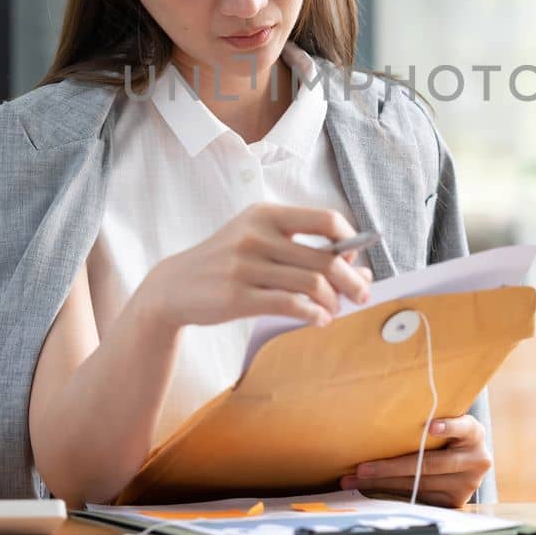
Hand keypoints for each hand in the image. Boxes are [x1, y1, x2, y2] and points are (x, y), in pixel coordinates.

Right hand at [138, 202, 373, 331]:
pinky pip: (290, 304)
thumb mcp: (257, 242)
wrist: (174, 287)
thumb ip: (303, 251)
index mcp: (265, 214)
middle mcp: (255, 234)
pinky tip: (317, 319)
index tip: (355, 260)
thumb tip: (360, 270)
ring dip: (333, 302)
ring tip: (334, 311)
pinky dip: (313, 314)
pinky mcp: (236, 296)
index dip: (349, 240)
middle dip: (351, 280)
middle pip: (325, 257)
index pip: (325, 219)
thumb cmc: (226, 264)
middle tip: (361, 295)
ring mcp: (244, 265)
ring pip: (311, 283)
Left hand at [339, 414, 490, 508]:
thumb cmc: (446, 432)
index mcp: (474, 433)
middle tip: (362, 468)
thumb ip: (431, 417)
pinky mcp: (456, 501)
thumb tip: (384, 413)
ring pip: (419, 485)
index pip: (463, 428)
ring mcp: (468, 484)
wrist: (468, 456)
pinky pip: (419, 498)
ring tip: (357, 480)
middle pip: (429, 464)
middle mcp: (476, 459)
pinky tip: (372, 490)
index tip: (430, 427)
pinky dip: (392, 493)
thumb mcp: (448, 419)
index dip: (448, 427)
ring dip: (384, 483)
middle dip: (391, 467)